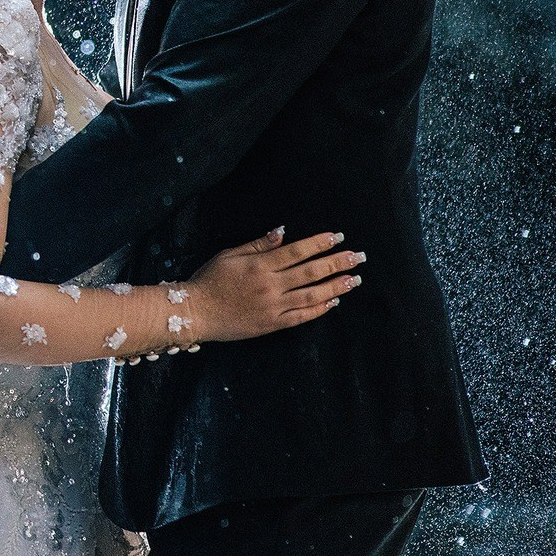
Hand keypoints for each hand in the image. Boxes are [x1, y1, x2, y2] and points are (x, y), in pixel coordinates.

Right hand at [186, 228, 362, 343]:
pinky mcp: (274, 324)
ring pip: (313, 295)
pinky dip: (320, 309)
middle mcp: (271, 285)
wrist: (196, 312)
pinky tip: (334, 301)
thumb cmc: (210, 280)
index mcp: (260, 265)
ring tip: (354, 279)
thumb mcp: (229, 255)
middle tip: (358, 257)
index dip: (319, 244)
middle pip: (311, 272)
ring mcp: (274, 306)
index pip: (297, 251)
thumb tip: (282, 232)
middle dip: (337, 263)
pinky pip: (303, 316)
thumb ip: (257, 245)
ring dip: (336, 286)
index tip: (338, 238)